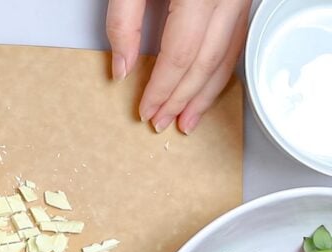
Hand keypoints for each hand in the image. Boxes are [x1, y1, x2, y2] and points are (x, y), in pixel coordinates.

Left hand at [106, 0, 250, 133]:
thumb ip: (123, 22)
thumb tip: (122, 68)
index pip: (179, 56)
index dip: (161, 89)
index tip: (146, 109)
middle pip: (205, 63)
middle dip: (182, 100)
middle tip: (163, 122)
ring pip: (227, 56)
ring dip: (206, 93)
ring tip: (188, 119)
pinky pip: (235, 41)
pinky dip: (220, 70)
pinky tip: (207, 88)